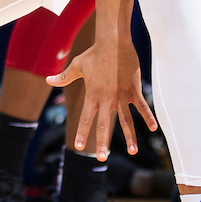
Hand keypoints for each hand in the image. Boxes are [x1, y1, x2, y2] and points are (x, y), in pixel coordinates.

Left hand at [47, 38, 156, 159]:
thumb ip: (64, 77)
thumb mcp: (77, 66)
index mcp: (92, 95)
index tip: (79, 147)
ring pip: (126, 120)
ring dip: (130, 137)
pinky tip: (153, 128)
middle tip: (102, 159)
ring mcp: (121, 95)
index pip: (86, 118)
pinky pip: (141, 107)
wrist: (113, 43)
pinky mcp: (134, 90)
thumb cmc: (94, 54)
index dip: (82, 133)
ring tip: (132, 152)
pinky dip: (147, 117)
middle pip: (104, 124)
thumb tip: (47, 80)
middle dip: (102, 143)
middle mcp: (106, 98)